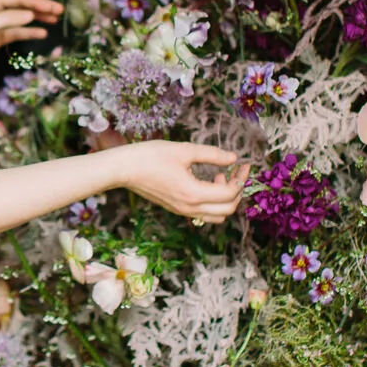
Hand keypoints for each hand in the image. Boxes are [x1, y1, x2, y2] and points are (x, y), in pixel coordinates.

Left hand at [0, 0, 63, 77]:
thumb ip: (9, 19)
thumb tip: (31, 14)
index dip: (38, 1)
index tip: (54, 7)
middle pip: (23, 7)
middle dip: (41, 8)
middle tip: (59, 12)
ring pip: (22, 20)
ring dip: (38, 19)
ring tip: (55, 21)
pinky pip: (17, 33)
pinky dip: (29, 32)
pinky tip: (42, 33)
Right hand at [111, 141, 249, 222]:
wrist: (123, 169)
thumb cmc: (150, 156)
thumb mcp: (184, 150)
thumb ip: (212, 155)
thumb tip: (233, 158)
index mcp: (193, 193)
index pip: (229, 193)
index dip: (241, 179)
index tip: (243, 164)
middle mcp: (189, 207)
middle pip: (227, 209)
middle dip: (238, 191)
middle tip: (237, 171)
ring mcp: (182, 211)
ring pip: (216, 215)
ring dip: (225, 199)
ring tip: (220, 177)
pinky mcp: (176, 208)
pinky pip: (203, 213)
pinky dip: (213, 202)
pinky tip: (206, 182)